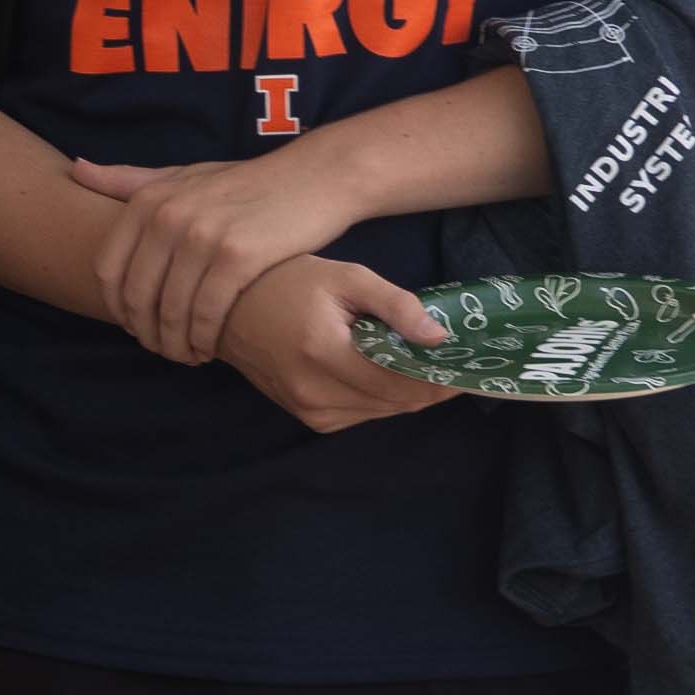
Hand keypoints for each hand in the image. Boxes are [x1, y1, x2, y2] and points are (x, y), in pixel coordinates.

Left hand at [67, 149, 360, 366]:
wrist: (315, 177)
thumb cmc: (245, 183)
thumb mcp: (183, 175)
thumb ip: (129, 181)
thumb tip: (75, 169)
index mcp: (148, 200)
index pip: (108, 270)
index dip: (116, 307)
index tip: (134, 325)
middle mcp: (168, 216)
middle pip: (136, 296)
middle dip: (145, 333)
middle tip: (162, 348)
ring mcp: (202, 236)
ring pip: (171, 310)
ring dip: (175, 343)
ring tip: (186, 355)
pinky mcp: (238, 256)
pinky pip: (207, 313)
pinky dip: (204, 339)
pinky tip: (210, 349)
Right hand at [215, 254, 462, 432]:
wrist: (226, 309)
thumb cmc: (287, 282)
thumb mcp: (345, 277)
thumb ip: (395, 305)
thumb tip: (439, 337)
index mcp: (323, 352)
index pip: (401, 382)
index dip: (442, 377)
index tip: (469, 362)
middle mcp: (314, 391)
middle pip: (397, 402)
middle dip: (431, 384)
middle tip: (453, 359)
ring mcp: (308, 409)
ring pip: (384, 412)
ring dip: (408, 391)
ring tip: (421, 361)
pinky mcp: (308, 417)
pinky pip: (363, 414)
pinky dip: (382, 396)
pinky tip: (384, 371)